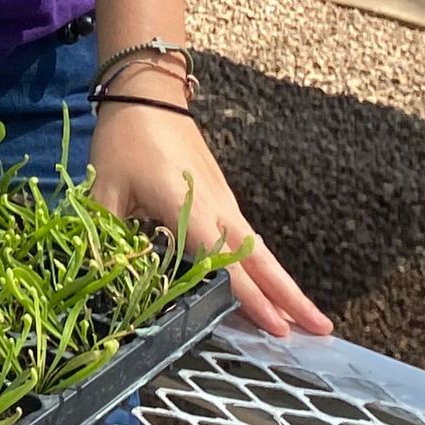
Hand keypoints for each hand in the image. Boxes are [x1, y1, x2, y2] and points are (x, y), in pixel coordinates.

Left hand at [88, 100, 332, 338]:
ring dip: (284, 283)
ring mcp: (223, 200)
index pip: (223, 262)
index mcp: (187, 207)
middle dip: (290, 296)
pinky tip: (270, 284)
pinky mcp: (221, 195)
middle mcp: (216, 207)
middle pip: (260, 259)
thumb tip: (102, 276)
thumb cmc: (124, 140)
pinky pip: (247, 237)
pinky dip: (264, 264)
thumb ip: (106, 236)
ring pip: (259, 249)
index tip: (277, 329)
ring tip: (310, 319)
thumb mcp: (104, 188)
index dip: (248, 298)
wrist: (148, 93)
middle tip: (322, 331)